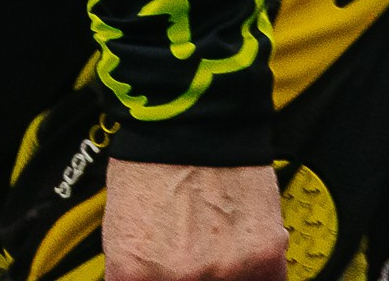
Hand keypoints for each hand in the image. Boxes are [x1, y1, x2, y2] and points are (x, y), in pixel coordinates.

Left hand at [104, 162, 285, 280]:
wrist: (191, 124)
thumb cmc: (151, 163)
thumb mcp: (122, 228)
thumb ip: (140, 270)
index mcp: (134, 272)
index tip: (165, 277)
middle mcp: (180, 278)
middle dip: (190, 276)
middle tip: (194, 256)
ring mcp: (225, 271)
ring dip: (226, 273)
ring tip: (215, 244)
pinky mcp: (266, 259)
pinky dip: (257, 271)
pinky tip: (240, 244)